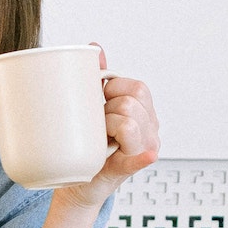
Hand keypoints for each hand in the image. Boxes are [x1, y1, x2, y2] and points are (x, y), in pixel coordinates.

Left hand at [54, 46, 159, 212]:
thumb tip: (95, 47)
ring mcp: (144, 148)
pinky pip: (141, 157)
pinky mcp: (130, 167)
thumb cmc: (89, 142)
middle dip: (109, 107)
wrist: (77, 181)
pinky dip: (143, 155)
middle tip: (98, 122)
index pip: (138, 87)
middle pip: (133, 102)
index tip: (101, 99)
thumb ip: (97, 77)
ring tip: (99, 136)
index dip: (114, 89)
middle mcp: (150, 129)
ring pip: (129, 122)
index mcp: (145, 112)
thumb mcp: (94, 107)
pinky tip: (147, 154)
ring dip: (107, 125)